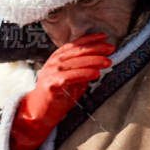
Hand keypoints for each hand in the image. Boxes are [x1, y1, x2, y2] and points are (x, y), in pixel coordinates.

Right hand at [9, 32, 113, 149]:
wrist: (38, 113)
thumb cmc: (56, 97)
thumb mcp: (71, 80)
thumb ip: (82, 72)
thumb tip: (98, 65)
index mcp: (58, 57)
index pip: (76, 44)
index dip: (90, 39)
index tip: (104, 37)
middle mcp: (54, 61)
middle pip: (78, 51)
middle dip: (96, 48)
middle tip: (110, 48)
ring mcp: (52, 71)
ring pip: (76, 62)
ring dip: (94, 61)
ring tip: (107, 62)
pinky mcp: (53, 83)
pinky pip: (71, 76)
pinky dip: (84, 74)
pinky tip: (95, 74)